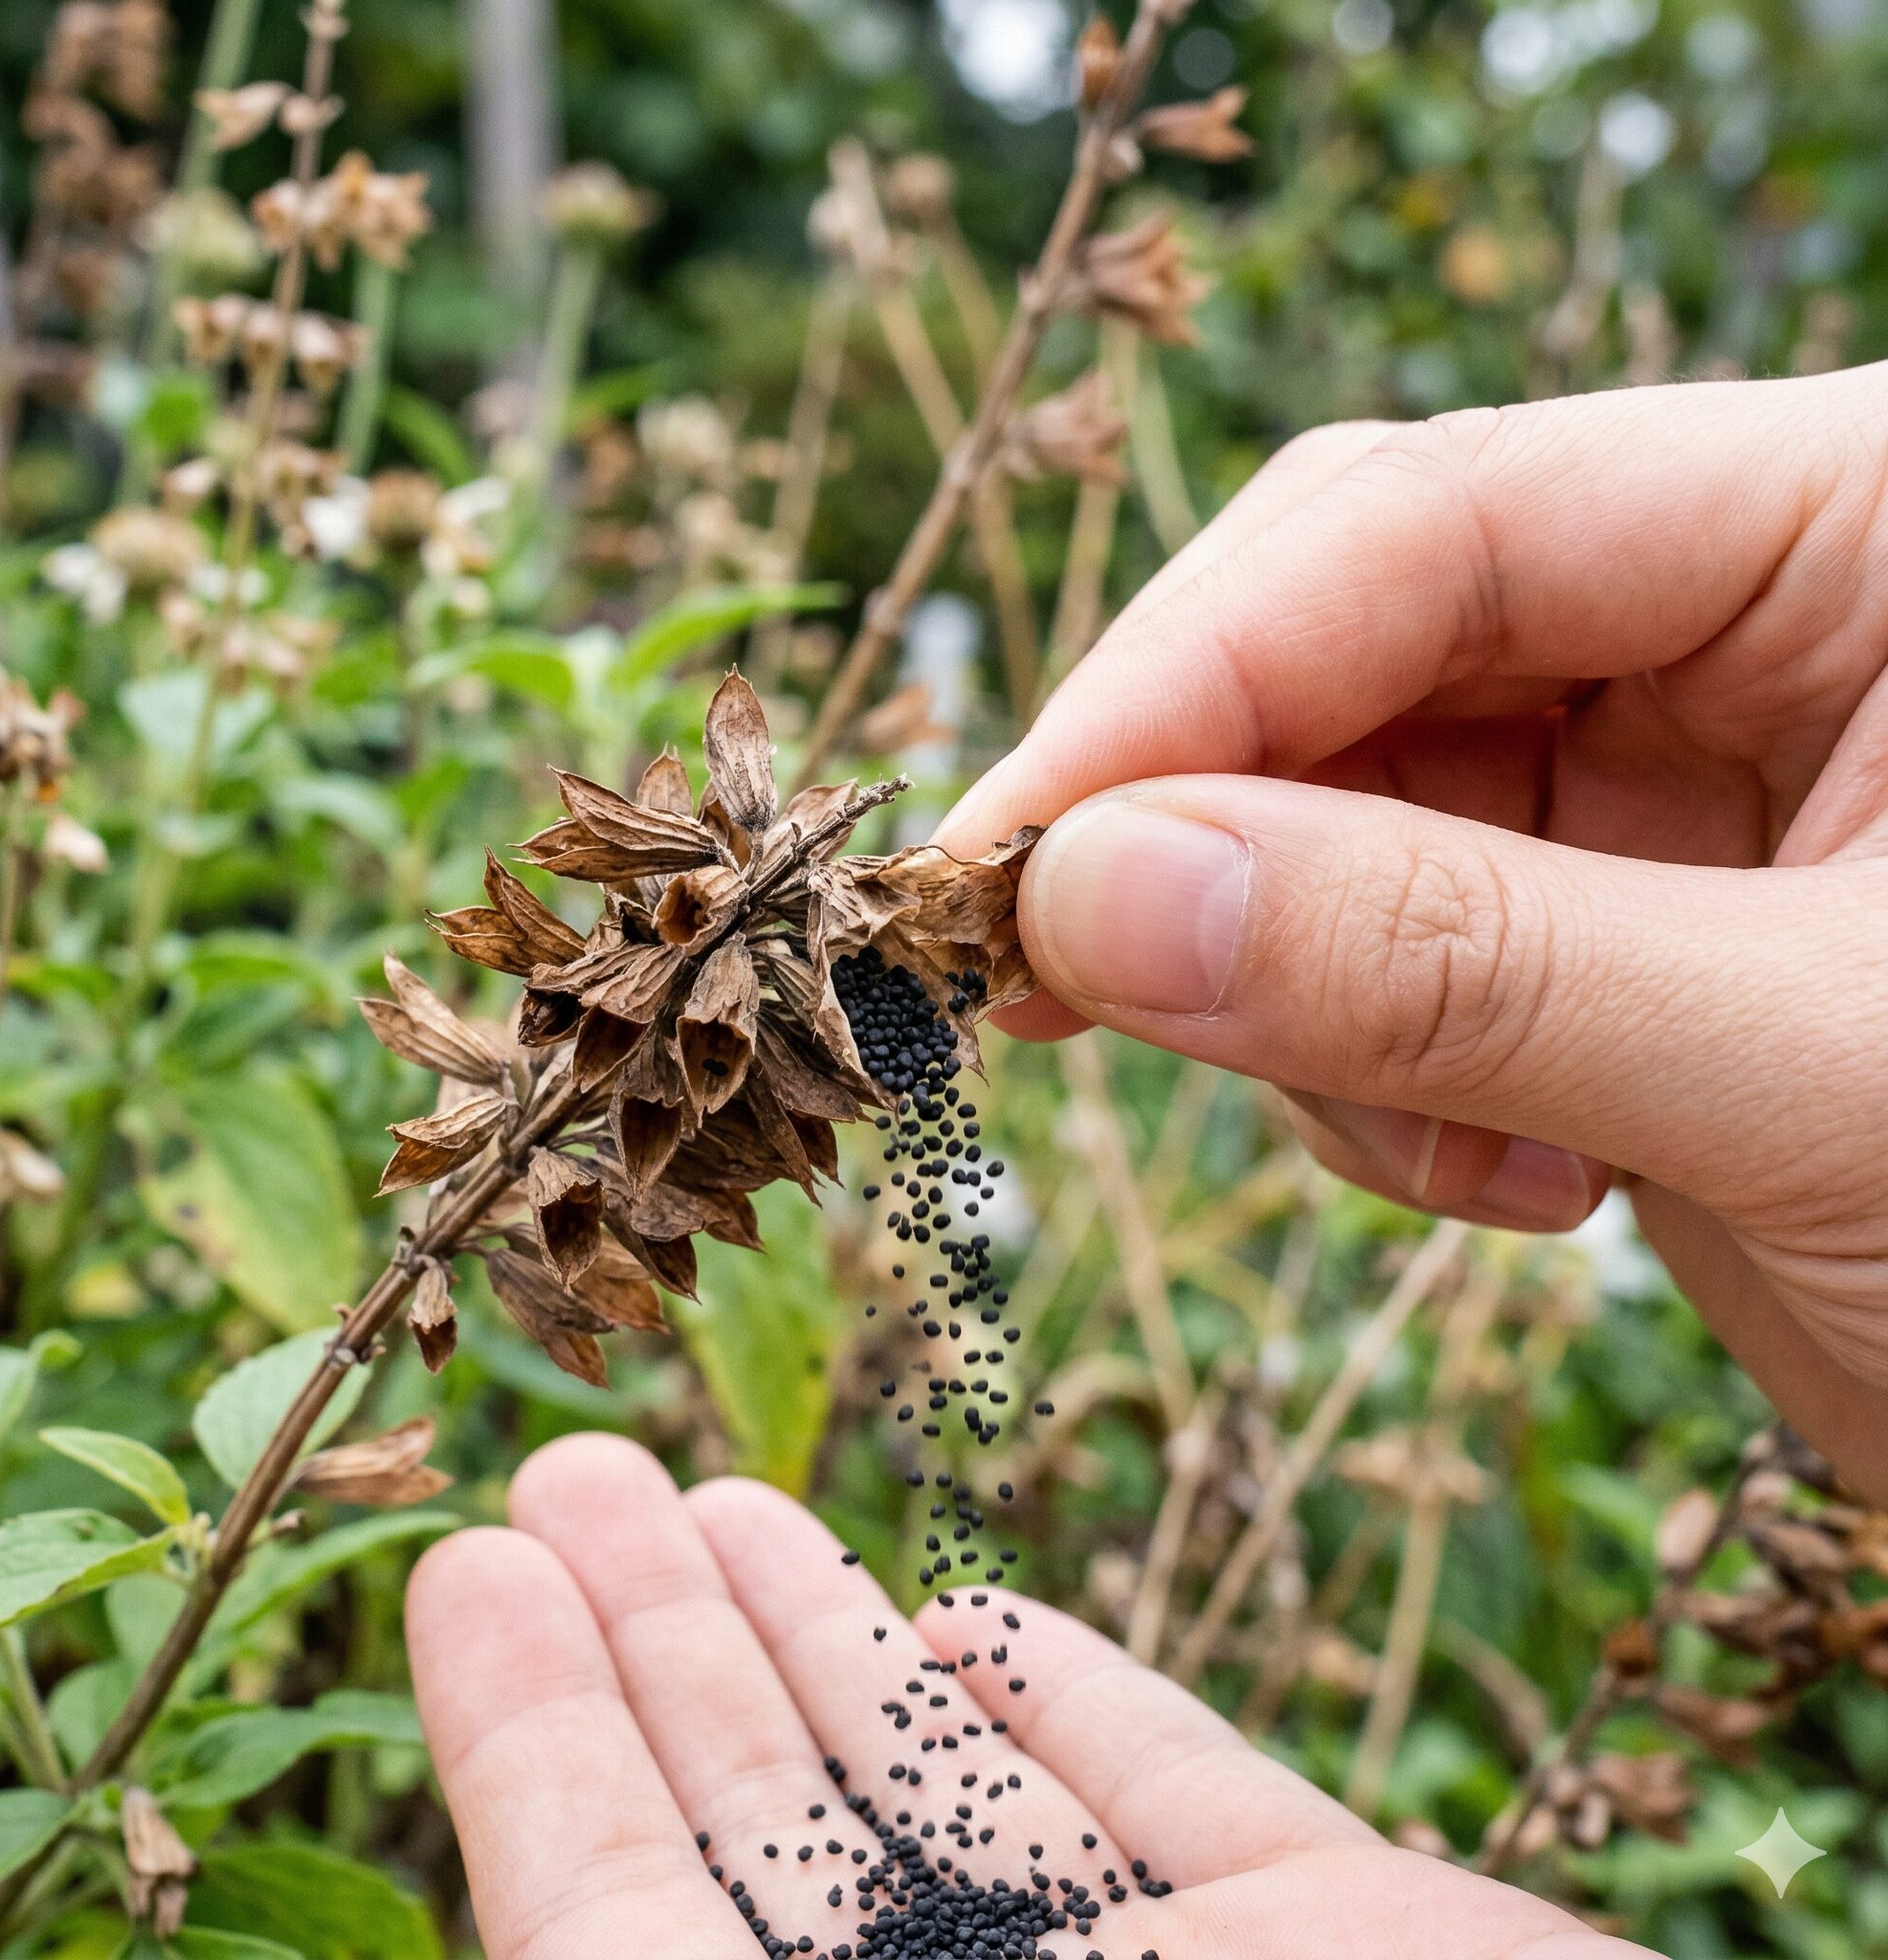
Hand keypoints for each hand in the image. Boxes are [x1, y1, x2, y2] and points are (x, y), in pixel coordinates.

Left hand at [408, 1433, 1636, 1959]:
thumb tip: (527, 1918)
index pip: (620, 1925)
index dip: (536, 1740)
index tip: (479, 1562)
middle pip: (767, 1846)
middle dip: (657, 1649)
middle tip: (568, 1471)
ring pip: (952, 1809)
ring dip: (825, 1642)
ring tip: (705, 1495)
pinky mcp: (1337, 1940)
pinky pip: (1170, 1806)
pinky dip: (1067, 1710)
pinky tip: (965, 1628)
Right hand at [938, 368, 1887, 1496]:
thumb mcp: (1811, 1078)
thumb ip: (1448, 968)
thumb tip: (1086, 898)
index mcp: (1860, 524)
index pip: (1430, 524)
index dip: (1182, 688)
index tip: (1000, 862)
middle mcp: (1751, 616)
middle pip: (1354, 651)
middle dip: (1204, 837)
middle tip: (1040, 986)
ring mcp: (1674, 779)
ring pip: (1342, 822)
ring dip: (1306, 999)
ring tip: (1445, 1160)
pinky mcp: (1618, 930)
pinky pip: (1389, 957)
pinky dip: (1376, 1083)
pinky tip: (1513, 1187)